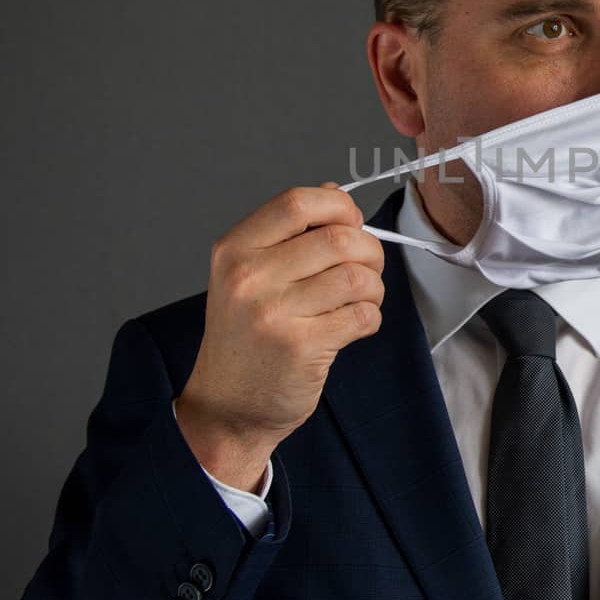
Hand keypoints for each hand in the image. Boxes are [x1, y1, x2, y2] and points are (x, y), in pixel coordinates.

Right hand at [174, 182, 384, 490]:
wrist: (226, 408)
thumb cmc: (244, 339)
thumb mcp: (245, 276)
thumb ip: (287, 234)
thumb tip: (332, 192)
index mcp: (235, 250)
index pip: (298, 203)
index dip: (339, 207)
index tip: (351, 223)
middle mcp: (249, 277)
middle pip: (338, 238)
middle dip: (369, 251)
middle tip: (367, 269)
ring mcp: (274, 313)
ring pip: (356, 277)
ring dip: (373, 288)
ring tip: (361, 299)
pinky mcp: (301, 348)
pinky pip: (362, 315)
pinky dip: (370, 317)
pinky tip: (354, 325)